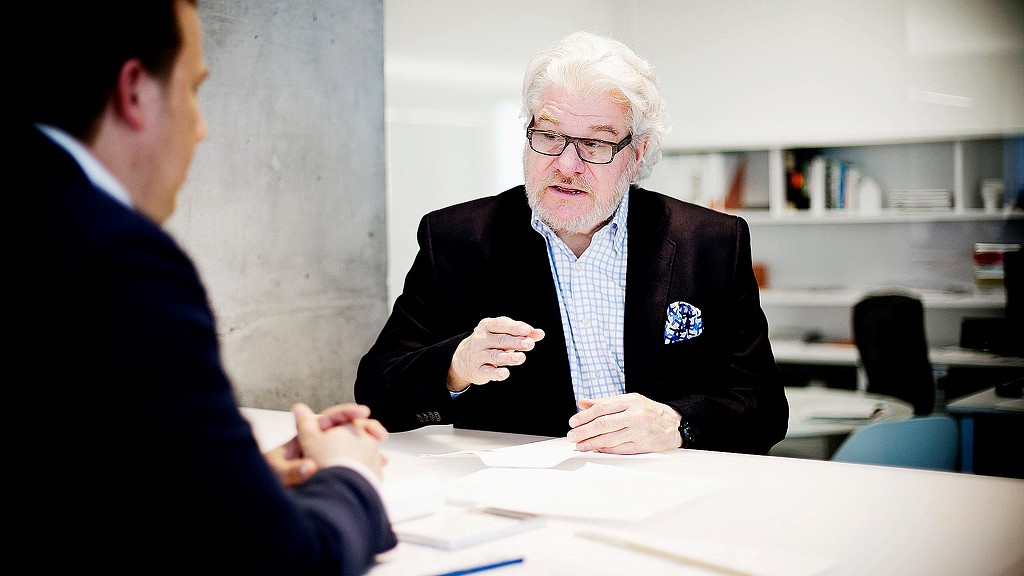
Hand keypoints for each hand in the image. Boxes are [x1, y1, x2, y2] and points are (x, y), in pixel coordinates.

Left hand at [266, 403, 389, 484]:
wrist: (269, 495)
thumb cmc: (270, 478)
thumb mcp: (277, 473)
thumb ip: (291, 470)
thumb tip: (309, 467)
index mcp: (304, 437)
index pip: (328, 418)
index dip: (346, 412)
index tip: (363, 412)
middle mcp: (318, 444)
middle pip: (345, 429)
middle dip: (365, 428)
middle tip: (380, 434)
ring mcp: (326, 457)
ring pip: (351, 447)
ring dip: (369, 449)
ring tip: (383, 459)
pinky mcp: (332, 470)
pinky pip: (352, 463)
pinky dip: (365, 465)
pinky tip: (376, 473)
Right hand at [447, 316, 544, 391]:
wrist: (464, 359)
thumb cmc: (492, 344)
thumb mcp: (505, 335)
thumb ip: (523, 334)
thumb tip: (541, 333)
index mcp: (487, 326)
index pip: (502, 325)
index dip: (515, 327)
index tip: (527, 330)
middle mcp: (481, 339)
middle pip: (500, 340)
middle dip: (515, 342)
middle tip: (529, 344)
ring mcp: (478, 355)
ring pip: (495, 356)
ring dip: (508, 357)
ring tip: (521, 358)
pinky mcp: (478, 370)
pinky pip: (488, 371)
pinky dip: (496, 373)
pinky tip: (505, 374)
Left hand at [566, 393, 680, 453]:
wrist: (674, 424)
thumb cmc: (648, 411)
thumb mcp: (629, 401)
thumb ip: (604, 402)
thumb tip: (581, 403)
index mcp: (630, 401)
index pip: (602, 408)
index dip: (585, 416)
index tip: (573, 422)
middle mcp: (635, 415)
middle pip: (603, 423)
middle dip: (584, 431)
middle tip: (572, 436)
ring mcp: (639, 431)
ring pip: (609, 438)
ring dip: (591, 443)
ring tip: (580, 445)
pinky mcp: (642, 445)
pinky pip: (619, 449)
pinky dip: (605, 450)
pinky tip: (595, 449)